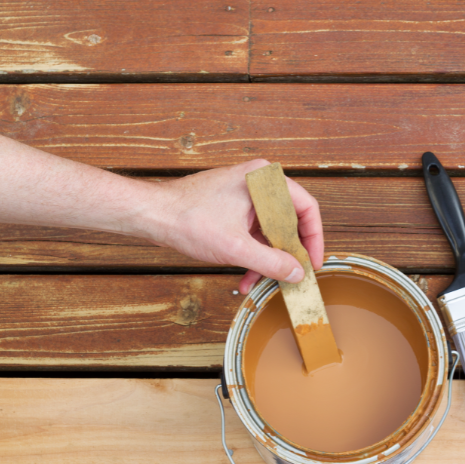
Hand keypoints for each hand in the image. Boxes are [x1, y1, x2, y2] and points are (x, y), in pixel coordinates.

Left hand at [140, 159, 323, 294]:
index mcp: (264, 180)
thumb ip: (271, 262)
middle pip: (289, 222)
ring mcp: (245, 195)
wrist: (150, 214)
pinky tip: (245, 276)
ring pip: (270, 231)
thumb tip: (297, 273)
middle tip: (291, 277)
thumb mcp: (235, 248)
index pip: (306, 208)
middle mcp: (258, 183)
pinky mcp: (233, 207)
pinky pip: (253, 232)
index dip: (314, 239)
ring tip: (260, 284)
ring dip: (267, 259)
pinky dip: (252, 254)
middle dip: (287, 254)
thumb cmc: (186, 218)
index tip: (312, 263)